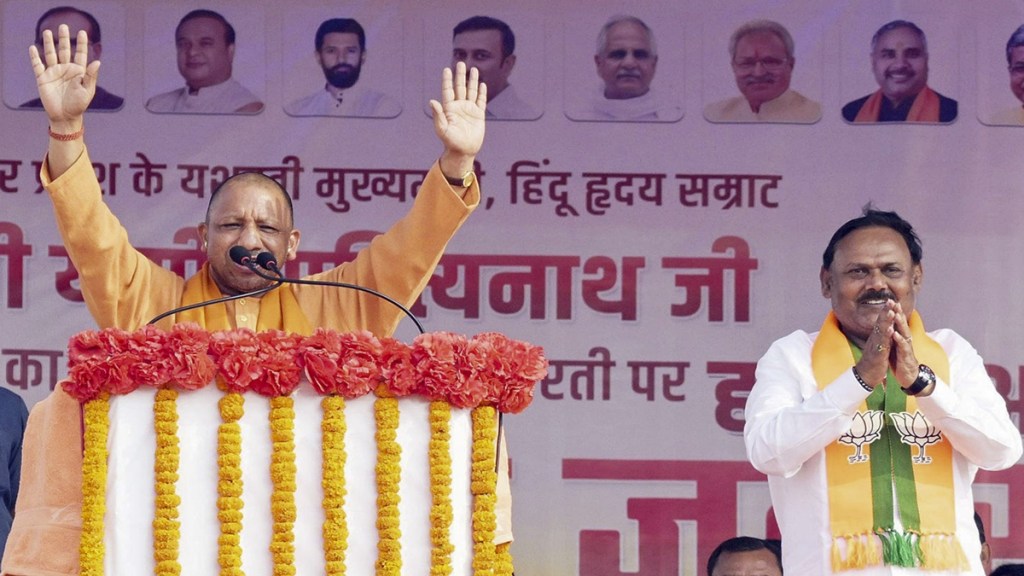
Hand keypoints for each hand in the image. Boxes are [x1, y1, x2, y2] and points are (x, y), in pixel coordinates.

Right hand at [29, 25, 97, 131]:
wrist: (65, 117)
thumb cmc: (79, 105)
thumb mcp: (87, 90)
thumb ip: (90, 76)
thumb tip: (97, 62)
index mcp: (78, 72)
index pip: (80, 54)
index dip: (81, 44)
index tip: (83, 32)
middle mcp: (66, 70)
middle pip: (64, 50)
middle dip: (64, 39)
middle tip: (64, 26)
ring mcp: (54, 73)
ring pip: (51, 54)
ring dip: (49, 43)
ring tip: (47, 32)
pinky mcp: (43, 78)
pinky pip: (38, 65)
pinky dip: (35, 57)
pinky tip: (33, 47)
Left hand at [429, 62, 485, 177]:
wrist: (464, 151)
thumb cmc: (451, 142)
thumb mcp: (442, 129)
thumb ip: (438, 115)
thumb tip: (432, 101)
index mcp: (449, 109)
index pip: (448, 90)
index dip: (447, 80)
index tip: (447, 69)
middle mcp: (459, 107)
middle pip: (460, 87)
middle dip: (460, 75)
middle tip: (461, 63)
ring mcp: (469, 110)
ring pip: (471, 91)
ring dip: (472, 81)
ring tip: (474, 69)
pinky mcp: (478, 115)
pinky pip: (481, 101)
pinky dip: (481, 92)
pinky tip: (482, 84)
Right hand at [854, 300, 896, 387]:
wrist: (866, 375)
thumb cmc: (873, 361)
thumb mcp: (879, 346)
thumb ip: (881, 337)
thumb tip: (884, 328)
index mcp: (877, 337)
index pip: (882, 321)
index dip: (886, 311)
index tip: (891, 301)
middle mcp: (875, 339)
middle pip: (880, 322)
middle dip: (886, 311)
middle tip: (890, 300)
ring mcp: (876, 346)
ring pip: (881, 331)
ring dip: (886, 320)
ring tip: (891, 311)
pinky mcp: (878, 354)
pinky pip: (882, 343)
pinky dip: (886, 335)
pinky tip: (890, 329)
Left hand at [888, 302, 918, 387]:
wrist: (908, 377)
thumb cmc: (900, 361)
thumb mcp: (894, 347)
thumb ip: (892, 337)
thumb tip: (888, 326)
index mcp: (900, 338)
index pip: (898, 323)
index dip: (894, 312)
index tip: (890, 301)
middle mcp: (905, 340)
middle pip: (902, 325)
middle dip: (898, 313)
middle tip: (894, 302)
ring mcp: (906, 348)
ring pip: (904, 333)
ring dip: (900, 324)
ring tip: (895, 314)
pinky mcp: (906, 357)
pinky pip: (903, 347)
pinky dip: (899, 340)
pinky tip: (895, 334)